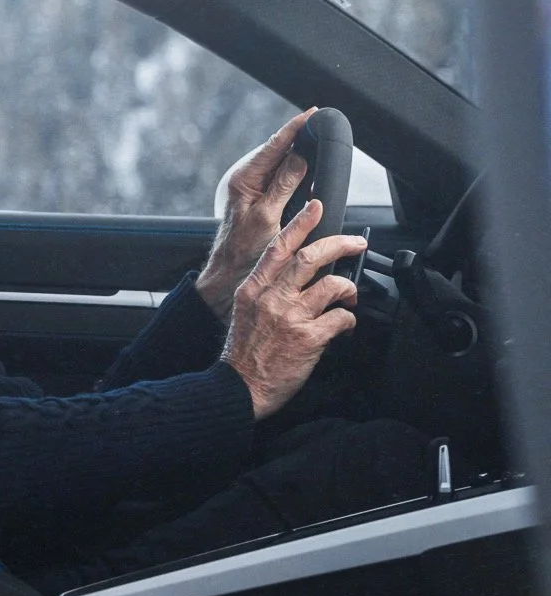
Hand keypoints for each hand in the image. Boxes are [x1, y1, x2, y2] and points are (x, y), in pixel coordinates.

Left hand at [196, 109, 315, 320]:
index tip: (311, 112)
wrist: (230, 271)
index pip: (273, 145)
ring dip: (297, 154)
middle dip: (298, 136)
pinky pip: (280, 178)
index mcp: (245, 179)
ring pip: (279, 163)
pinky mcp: (259, 197)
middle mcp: (247, 179)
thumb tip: (299, 158)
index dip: (294, 128)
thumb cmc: (244, 249)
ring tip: (316, 141)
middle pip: (277, 149)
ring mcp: (252, 187)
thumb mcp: (268, 216)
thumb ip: (282, 186)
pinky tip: (306, 170)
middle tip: (319, 124)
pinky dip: (295, 173)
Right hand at [221, 200, 365, 420]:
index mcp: (253, 288)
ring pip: (331, 285)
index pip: (279, 246)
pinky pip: (340, 319)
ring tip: (351, 295)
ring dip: (349, 288)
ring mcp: (290, 317)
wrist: (239, 387)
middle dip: (340, 245)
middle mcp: (272, 297)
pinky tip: (347, 325)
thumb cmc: (242, 353)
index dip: (300, 223)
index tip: (316, 207)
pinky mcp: (308, 338)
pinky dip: (349, 320)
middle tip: (356, 243)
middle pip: (310, 258)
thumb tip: (292, 277)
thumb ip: (264, 290)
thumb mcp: (244, 311)